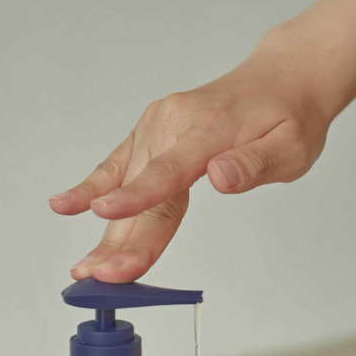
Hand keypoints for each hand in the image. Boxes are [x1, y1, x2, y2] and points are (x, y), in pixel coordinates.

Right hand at [49, 32, 337, 283]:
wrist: (284, 77)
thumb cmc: (290, 116)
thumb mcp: (291, 147)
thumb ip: (253, 165)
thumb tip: (220, 178)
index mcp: (208, 129)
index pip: (168, 171)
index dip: (136, 198)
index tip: (105, 215)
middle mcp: (173, 123)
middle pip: (142, 192)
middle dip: (119, 239)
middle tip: (97, 278)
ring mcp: (156, 126)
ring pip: (126, 188)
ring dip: (106, 232)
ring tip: (84, 269)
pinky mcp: (148, 132)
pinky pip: (117, 165)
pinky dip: (90, 188)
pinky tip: (64, 206)